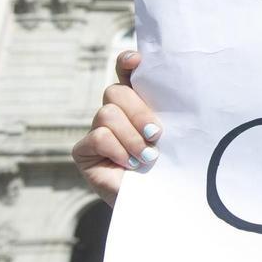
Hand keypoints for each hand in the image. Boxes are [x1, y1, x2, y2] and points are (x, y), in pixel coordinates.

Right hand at [71, 51, 161, 205]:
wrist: (159, 202)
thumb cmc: (172, 166)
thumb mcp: (176, 135)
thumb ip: (170, 111)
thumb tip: (178, 87)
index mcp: (138, 102)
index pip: (126, 72)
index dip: (126, 62)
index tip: (137, 60)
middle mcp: (115, 112)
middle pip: (115, 92)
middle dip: (139, 112)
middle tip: (157, 134)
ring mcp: (97, 130)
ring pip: (107, 114)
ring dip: (131, 137)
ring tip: (147, 155)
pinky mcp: (83, 151)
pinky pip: (98, 137)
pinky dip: (118, 150)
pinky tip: (129, 164)